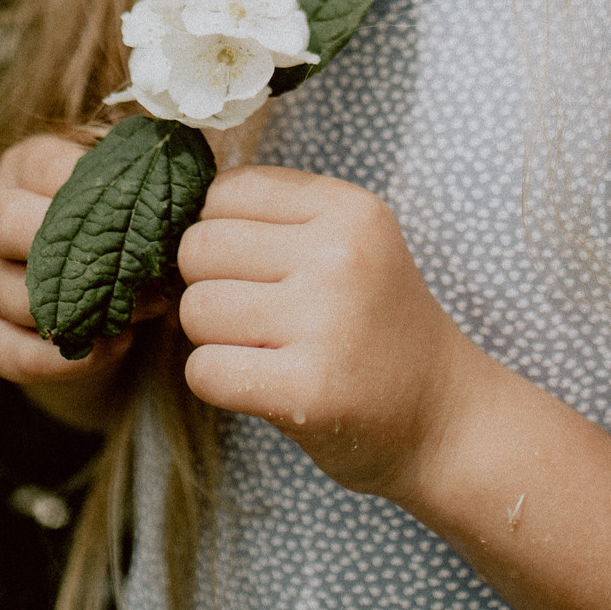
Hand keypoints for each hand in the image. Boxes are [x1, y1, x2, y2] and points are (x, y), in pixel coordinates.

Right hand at [0, 132, 163, 428]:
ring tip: (143, 310)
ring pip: (15, 297)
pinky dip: (69, 359)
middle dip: (78, 250)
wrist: (90, 290)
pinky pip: (15, 353)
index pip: (44, 167)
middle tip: (141, 269)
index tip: (147, 209)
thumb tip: (184, 188)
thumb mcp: (123, 187)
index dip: (97, 189)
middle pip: (7, 223)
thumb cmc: (115, 221)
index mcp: (25, 168)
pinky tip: (116, 345)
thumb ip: (141, 177)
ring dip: (85, 311)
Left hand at [176, 165, 482, 497]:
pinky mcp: (307, 390)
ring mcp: (325, 322)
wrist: (442, 417)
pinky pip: (203, 371)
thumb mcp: (349, 246)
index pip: (224, 192)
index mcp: (349, 209)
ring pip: (195, 310)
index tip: (251, 268)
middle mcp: (340, 255)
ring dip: (211, 338)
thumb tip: (169, 212)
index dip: (218, 233)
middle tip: (253, 316)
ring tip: (264, 351)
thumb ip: (274, 220)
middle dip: (208, 286)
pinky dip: (217, 383)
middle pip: (199, 248)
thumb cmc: (376, 328)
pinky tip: (263, 384)